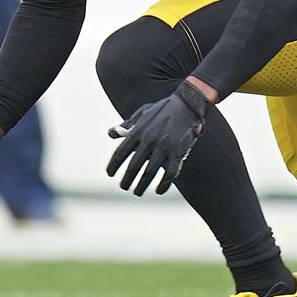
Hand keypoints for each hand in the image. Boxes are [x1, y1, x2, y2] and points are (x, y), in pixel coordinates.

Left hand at [106, 81, 209, 195]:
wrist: (187, 104)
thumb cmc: (162, 110)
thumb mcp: (142, 113)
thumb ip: (127, 125)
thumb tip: (110, 133)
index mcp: (138, 130)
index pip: (120, 152)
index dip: (113, 165)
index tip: (110, 174)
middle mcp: (149, 139)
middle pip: (133, 166)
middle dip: (126, 180)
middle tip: (123, 187)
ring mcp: (164, 146)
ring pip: (149, 172)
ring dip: (142, 185)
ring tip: (137, 192)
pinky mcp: (178, 152)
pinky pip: (170, 173)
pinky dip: (164, 184)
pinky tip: (159, 190)